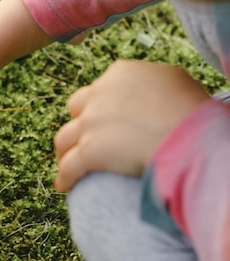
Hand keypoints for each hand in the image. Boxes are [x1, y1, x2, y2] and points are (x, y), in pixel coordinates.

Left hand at [53, 60, 210, 191]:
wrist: (194, 138)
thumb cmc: (195, 112)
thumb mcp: (176, 82)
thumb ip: (152, 82)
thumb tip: (147, 91)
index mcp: (121, 73)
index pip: (100, 89)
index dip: (101, 107)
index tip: (106, 121)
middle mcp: (100, 94)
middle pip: (77, 109)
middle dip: (80, 124)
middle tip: (86, 140)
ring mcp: (91, 122)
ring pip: (65, 138)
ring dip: (66, 152)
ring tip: (70, 166)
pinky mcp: (88, 151)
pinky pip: (68, 167)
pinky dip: (65, 178)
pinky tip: (66, 186)